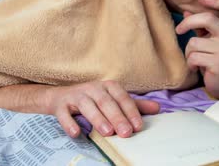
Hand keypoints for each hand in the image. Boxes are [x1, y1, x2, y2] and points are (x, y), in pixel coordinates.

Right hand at [44, 80, 159, 137]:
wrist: (60, 97)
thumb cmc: (93, 100)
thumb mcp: (114, 100)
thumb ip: (135, 105)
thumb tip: (158, 108)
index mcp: (108, 86)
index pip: (122, 98)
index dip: (131, 111)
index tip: (138, 126)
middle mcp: (93, 88)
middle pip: (106, 102)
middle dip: (117, 117)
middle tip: (126, 133)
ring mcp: (76, 96)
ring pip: (87, 106)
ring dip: (98, 119)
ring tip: (108, 132)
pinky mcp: (61, 105)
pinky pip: (64, 114)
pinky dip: (69, 123)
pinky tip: (77, 133)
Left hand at [175, 0, 218, 98]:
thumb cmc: (215, 58)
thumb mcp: (209, 40)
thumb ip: (200, 26)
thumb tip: (185, 11)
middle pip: (207, 19)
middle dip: (188, 22)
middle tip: (179, 30)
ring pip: (194, 42)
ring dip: (188, 52)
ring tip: (196, 60)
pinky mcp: (218, 63)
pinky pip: (193, 57)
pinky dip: (190, 64)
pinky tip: (197, 68)